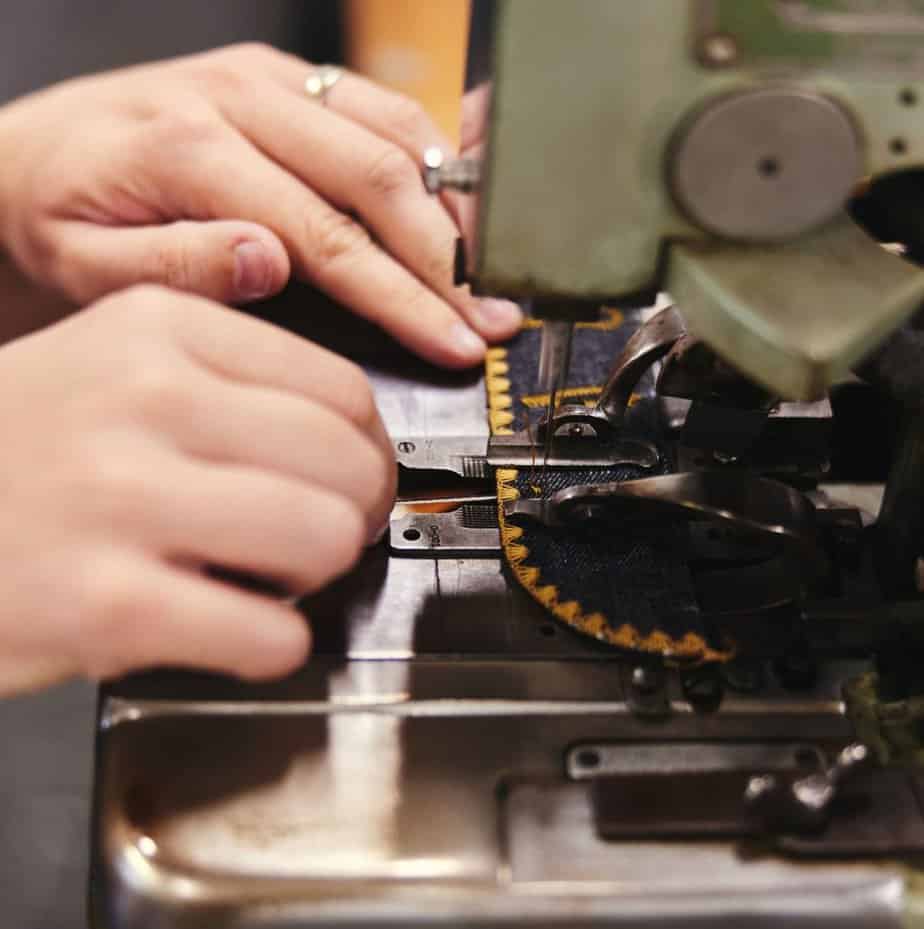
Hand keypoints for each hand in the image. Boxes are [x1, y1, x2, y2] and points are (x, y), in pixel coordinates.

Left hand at [0, 46, 521, 367]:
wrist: (29, 155)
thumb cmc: (58, 215)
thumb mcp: (85, 265)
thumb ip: (177, 266)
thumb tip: (271, 263)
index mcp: (192, 151)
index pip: (330, 238)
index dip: (404, 298)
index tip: (455, 341)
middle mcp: (240, 99)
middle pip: (381, 177)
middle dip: (449, 259)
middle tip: (491, 318)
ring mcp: (269, 80)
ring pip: (396, 132)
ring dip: (451, 207)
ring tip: (482, 275)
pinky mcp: (285, 78)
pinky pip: (382, 107)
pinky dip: (431, 160)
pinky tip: (451, 209)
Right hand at [0, 285, 394, 695]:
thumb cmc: (12, 450)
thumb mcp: (110, 362)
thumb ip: (228, 381)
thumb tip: (349, 441)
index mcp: (160, 329)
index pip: (342, 390)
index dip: (367, 451)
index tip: (352, 479)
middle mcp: (144, 398)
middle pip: (348, 464)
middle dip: (355, 515)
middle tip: (321, 535)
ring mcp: (122, 498)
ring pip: (326, 538)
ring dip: (318, 575)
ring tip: (270, 578)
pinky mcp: (104, 602)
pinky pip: (269, 633)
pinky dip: (273, 643)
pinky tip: (235, 627)